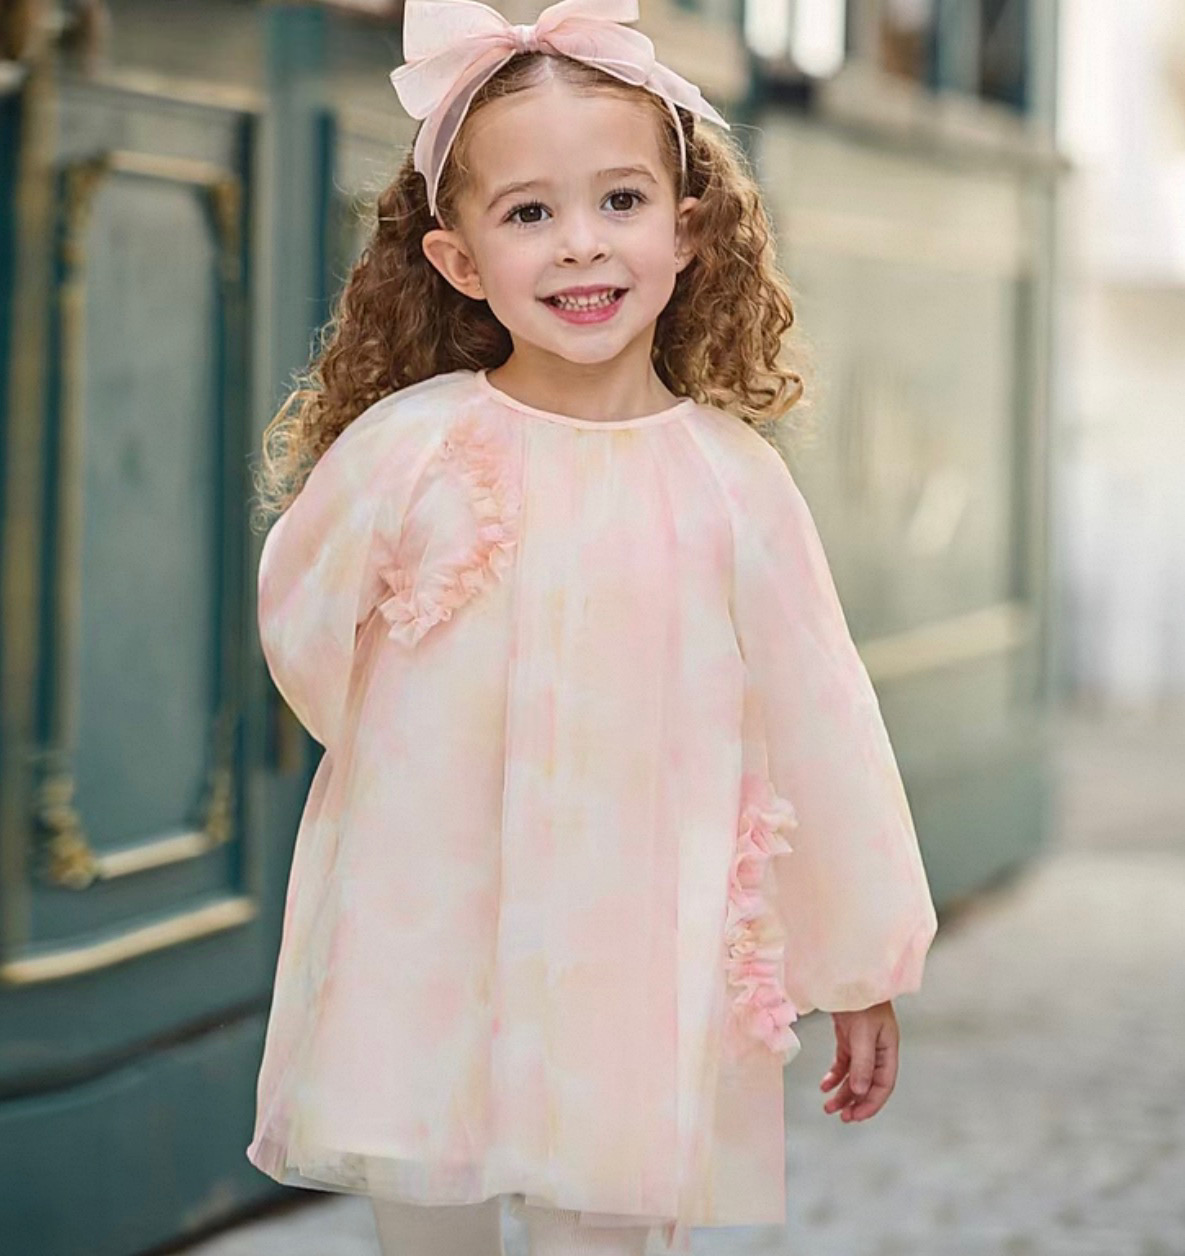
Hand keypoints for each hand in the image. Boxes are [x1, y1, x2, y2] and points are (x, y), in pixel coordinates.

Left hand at [820, 1000, 898, 1122]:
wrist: (846, 975)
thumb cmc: (861, 1000)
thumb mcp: (863, 1033)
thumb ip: (862, 1063)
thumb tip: (860, 1091)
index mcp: (888, 1050)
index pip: (884, 1085)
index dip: (871, 1104)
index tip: (855, 1116)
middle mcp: (877, 1050)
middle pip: (868, 1084)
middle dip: (855, 1102)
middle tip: (841, 1117)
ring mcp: (862, 1045)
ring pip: (854, 1077)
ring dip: (842, 1092)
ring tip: (828, 1106)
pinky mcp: (848, 1039)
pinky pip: (843, 1064)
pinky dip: (834, 1076)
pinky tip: (824, 1086)